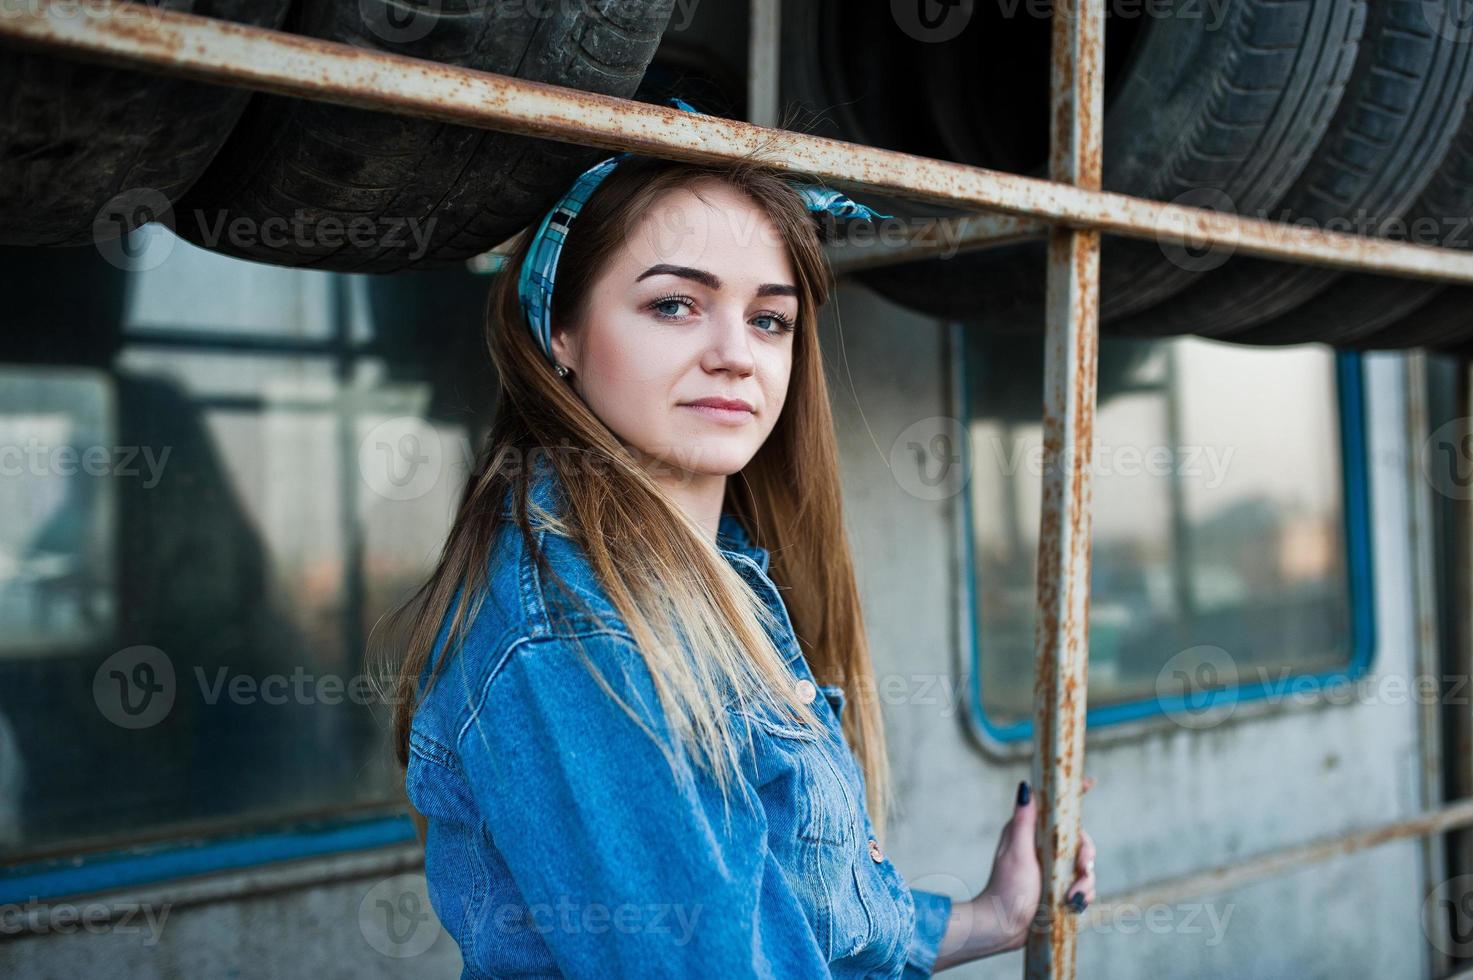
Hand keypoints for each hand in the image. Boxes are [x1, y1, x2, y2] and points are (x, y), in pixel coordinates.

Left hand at [964, 776, 1096, 956]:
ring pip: (1084, 865)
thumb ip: (1024, 822)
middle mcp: (1043, 848)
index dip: (1073, 796)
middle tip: (1083, 867)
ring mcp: (1053, 869)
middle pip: (1078, 840)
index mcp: (1031, 833)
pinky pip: (1083, 886)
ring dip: (1085, 881)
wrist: (1004, 926)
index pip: (1054, 809)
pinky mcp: (1060, 888)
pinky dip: (1083, 894)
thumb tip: (1025, 787)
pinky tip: (1074, 903)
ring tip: (1073, 896)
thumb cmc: (1006, 888)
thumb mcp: (1017, 852)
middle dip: (1086, 854)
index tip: (1090, 781)